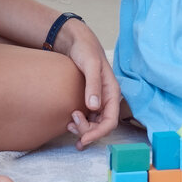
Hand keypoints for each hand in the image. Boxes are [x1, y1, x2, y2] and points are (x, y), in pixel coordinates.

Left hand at [54, 18, 120, 148]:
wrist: (76, 41)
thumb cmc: (85, 50)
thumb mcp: (90, 65)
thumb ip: (93, 84)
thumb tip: (94, 106)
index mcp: (112, 92)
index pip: (110, 121)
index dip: (98, 133)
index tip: (83, 139)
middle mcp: (107, 99)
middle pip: (102, 126)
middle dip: (88, 131)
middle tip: (70, 125)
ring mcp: (98, 100)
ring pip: (95, 124)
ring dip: (83, 130)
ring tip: (68, 125)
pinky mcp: (88, 99)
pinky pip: (88, 118)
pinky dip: (80, 124)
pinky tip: (69, 122)